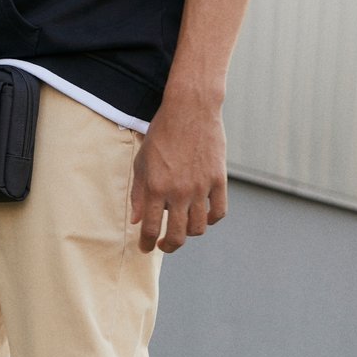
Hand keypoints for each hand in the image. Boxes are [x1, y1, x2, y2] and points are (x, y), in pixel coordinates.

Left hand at [130, 93, 227, 253]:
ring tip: (183, 228)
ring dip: (189, 234)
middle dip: (168, 246)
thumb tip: (137, 221)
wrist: (191, 108)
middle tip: (163, 244)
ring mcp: (201, 187)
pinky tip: (203, 217)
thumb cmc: (162, 134)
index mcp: (157, 188)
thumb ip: (139, 194)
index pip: (151, 228)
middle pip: (177, 236)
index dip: (147, 244)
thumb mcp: (142, 162)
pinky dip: (211, 220)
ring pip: (198, 228)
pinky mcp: (218, 179)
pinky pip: (218, 212)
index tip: (145, 248)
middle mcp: (179, 192)